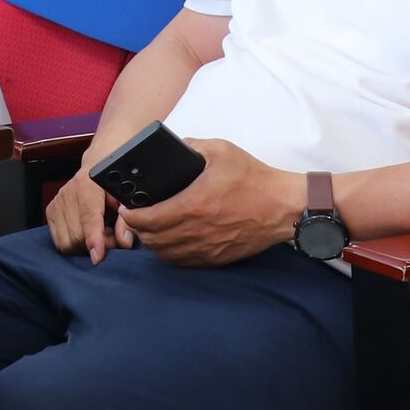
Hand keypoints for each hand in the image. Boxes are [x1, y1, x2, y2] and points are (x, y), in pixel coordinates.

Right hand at [44, 165, 123, 263]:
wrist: (98, 162)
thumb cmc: (114, 182)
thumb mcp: (125, 197)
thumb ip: (126, 220)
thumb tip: (124, 241)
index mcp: (88, 184)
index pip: (89, 217)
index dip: (94, 240)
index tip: (97, 257)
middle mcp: (68, 192)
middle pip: (76, 235)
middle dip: (95, 244)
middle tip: (111, 239)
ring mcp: (58, 201)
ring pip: (65, 241)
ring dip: (83, 246)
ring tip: (99, 235)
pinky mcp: (51, 209)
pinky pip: (58, 240)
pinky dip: (72, 243)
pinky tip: (86, 233)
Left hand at [116, 139, 302, 267]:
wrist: (283, 207)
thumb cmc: (253, 178)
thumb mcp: (220, 150)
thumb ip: (191, 146)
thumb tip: (174, 148)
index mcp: (193, 204)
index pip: (147, 219)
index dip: (130, 216)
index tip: (126, 208)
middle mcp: (196, 231)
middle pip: (152, 240)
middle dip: (138, 229)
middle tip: (135, 217)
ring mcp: (206, 248)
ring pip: (165, 254)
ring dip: (153, 243)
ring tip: (151, 229)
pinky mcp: (217, 258)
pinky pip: (184, 262)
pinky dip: (171, 253)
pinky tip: (172, 241)